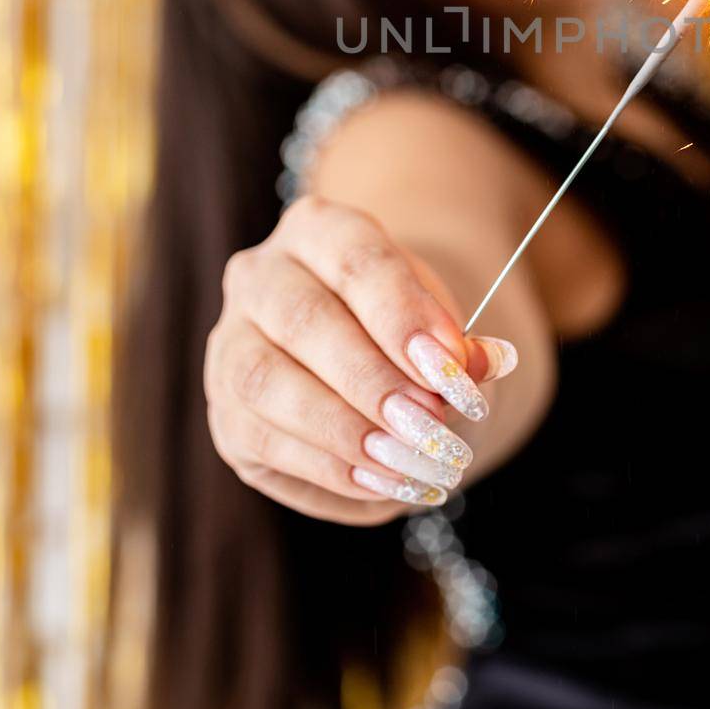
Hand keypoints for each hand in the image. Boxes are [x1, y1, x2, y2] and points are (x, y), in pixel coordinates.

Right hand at [204, 195, 517, 524]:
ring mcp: (230, 343)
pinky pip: (264, 441)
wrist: (377, 360)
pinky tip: (386, 479)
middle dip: (374, 381)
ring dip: (346, 430)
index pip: (356, 261)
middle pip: (304, 321)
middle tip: (435, 424)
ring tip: (414, 460)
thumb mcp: (442, 327)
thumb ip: (458, 346)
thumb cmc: (409, 332)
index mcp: (317, 229)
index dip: (404, 315)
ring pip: (267, 383)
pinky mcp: (226, 413)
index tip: (453, 368)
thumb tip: (483, 364)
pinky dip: (332, 468)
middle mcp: (259, 277)